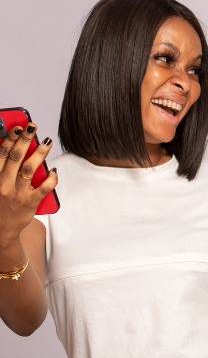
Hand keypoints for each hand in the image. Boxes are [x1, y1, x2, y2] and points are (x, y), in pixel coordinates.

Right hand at [0, 123, 57, 245]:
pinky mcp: (31, 202)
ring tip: (46, 141)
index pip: (1, 154)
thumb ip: (1, 169)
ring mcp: (18, 193)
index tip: (17, 126)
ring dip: (40, 153)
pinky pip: (45, 187)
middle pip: (16, 157)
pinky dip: (51, 177)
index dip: (9, 138)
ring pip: (31, 168)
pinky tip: (53, 169)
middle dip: (25, 139)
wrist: (0, 230)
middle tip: (32, 126)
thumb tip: (12, 148)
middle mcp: (4, 184)